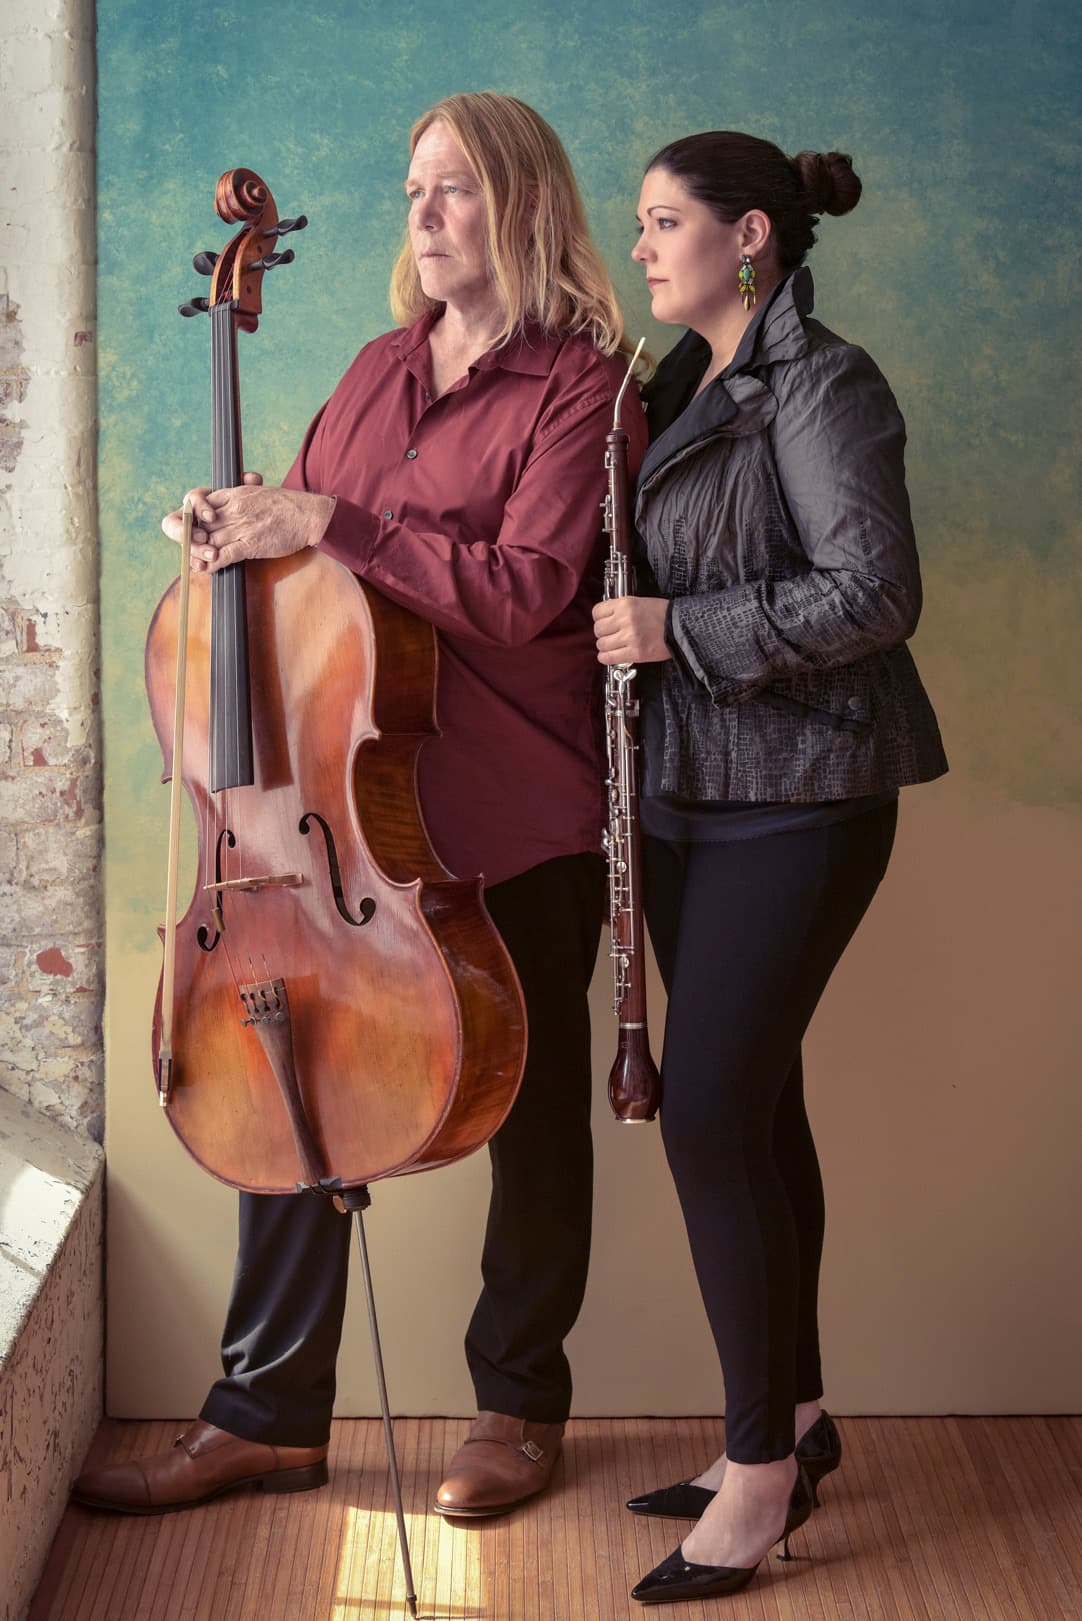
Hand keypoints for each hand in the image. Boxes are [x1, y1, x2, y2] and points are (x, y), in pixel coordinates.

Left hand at [161, 472, 334, 571]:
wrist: (308, 514)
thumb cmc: (286, 506)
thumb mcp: (257, 492)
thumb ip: (239, 499)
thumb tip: (226, 510)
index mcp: (234, 493)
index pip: (200, 502)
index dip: (191, 517)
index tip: (193, 527)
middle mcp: (233, 509)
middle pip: (201, 524)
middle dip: (192, 538)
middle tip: (189, 548)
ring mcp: (241, 526)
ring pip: (209, 540)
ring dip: (199, 553)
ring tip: (195, 560)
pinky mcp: (251, 543)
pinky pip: (224, 554)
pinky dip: (212, 563)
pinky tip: (207, 567)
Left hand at [592, 596, 671, 664]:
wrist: (680, 627)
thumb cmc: (662, 614)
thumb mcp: (639, 602)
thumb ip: (620, 609)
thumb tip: (603, 618)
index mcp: (625, 604)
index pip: (597, 612)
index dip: (599, 619)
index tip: (604, 622)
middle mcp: (625, 619)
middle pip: (598, 629)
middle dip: (603, 634)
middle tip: (611, 635)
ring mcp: (630, 637)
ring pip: (602, 644)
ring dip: (606, 647)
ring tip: (614, 646)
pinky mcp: (635, 652)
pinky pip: (609, 658)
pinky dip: (606, 658)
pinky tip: (610, 656)